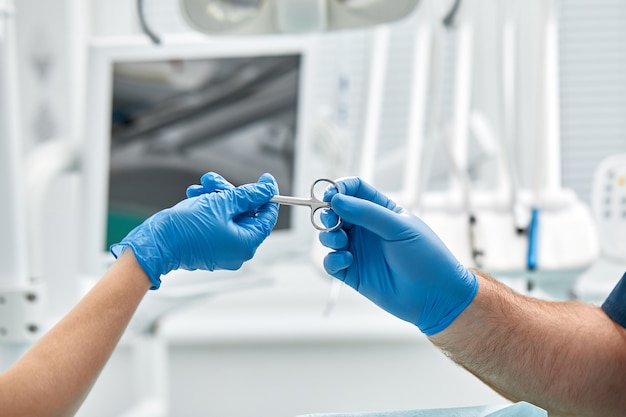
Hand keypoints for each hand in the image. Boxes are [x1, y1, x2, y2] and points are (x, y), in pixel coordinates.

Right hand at [111, 172, 278, 288]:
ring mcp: (223, 250)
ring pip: (228, 214)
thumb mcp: (222, 203)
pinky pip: (216, 222)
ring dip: (216, 197)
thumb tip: (268, 189)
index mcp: (246, 243)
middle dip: (230, 193)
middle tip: (215, 181)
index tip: (265, 180)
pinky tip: (195, 197)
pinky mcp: (209, 246)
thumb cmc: (186, 228)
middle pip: (245, 213)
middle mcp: (237, 250)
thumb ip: (248, 195)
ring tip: (200, 188)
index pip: (267, 216)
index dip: (266, 195)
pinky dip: (208, 208)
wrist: (157, 242)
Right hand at [319, 177, 476, 335]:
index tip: (331, 195)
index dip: (339, 189)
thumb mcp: (400, 228)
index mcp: (381, 211)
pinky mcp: (353, 273)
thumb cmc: (427, 257)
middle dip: (327, 213)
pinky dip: (332, 260)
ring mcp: (358, 250)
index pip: (354, 190)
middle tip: (330, 220)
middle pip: (336, 212)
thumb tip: (337, 200)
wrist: (436, 296)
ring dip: (328, 236)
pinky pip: (331, 262)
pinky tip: (347, 261)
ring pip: (329, 236)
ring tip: (340, 242)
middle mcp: (366, 228)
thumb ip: (368, 213)